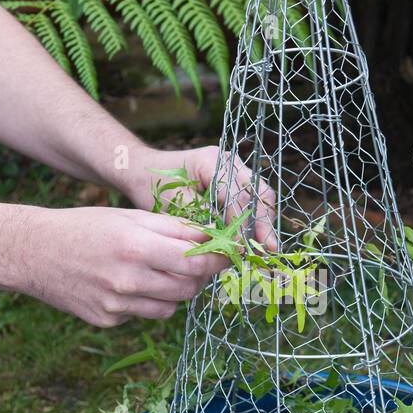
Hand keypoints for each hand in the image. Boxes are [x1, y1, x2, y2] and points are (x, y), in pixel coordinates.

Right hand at [15, 207, 228, 325]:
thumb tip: (212, 238)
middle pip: (188, 288)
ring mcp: (117, 305)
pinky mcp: (107, 320)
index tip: (230, 256)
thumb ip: (173, 229)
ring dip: (174, 291)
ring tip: (157, 271)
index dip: (219, 260)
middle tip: (196, 263)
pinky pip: (144, 315)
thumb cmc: (85, 227)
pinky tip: (127, 284)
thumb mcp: (130, 217)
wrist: (34, 252)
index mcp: (137, 247)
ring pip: (171, 307)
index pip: (196, 262)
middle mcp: (129, 280)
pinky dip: (146, 301)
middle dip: (199, 276)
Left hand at [121, 143, 277, 250]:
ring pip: (260, 197)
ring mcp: (235, 170)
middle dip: (264, 224)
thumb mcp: (175, 203)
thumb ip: (202, 217)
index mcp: (213, 161)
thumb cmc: (155, 184)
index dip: (242, 224)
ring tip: (266, 250)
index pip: (237, 196)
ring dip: (264, 224)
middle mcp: (230, 162)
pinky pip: (252, 201)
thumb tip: (226, 240)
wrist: (144, 171)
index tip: (242, 248)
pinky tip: (256, 242)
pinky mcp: (234, 181)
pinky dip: (255, 221)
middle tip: (268, 251)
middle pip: (258, 193)